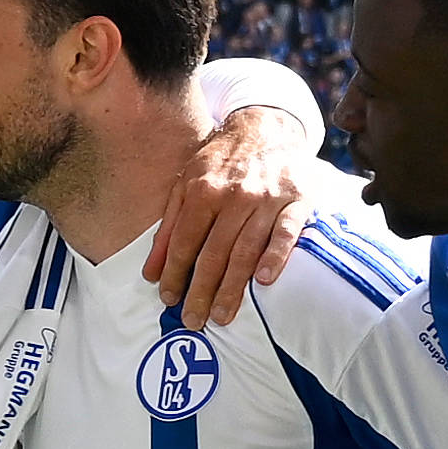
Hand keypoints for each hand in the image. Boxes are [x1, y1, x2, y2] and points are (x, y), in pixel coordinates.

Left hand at [141, 85, 306, 323]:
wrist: (268, 127)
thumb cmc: (221, 162)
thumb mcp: (186, 184)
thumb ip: (168, 228)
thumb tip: (150, 273)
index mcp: (202, 190)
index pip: (184, 241)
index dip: (174, 273)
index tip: (168, 300)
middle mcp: (234, 195)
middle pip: (214, 252)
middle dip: (202, 290)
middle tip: (194, 321)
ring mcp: (267, 198)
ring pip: (246, 249)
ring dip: (233, 286)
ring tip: (222, 316)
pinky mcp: (297, 200)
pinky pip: (286, 233)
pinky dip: (276, 256)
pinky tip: (264, 281)